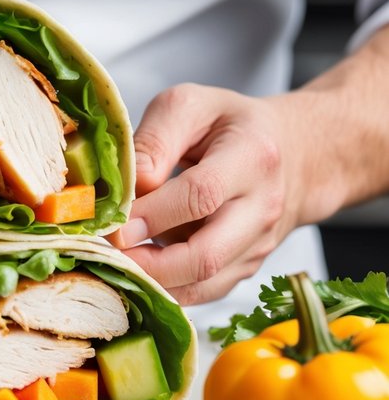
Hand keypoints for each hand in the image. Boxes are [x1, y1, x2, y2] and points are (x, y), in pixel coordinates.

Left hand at [108, 83, 301, 304]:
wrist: (290, 154)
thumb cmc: (229, 125)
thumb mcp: (190, 107)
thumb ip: (154, 141)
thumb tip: (126, 191)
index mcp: (251, 157)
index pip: (202, 195)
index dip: (153, 213)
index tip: (115, 222)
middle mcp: (262, 208)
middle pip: (206, 255)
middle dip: (149, 263)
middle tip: (107, 252)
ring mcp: (258, 245)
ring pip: (203, 284)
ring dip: (154, 282)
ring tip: (115, 263)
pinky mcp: (247, 268)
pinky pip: (204, 292)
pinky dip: (167, 289)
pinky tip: (137, 272)